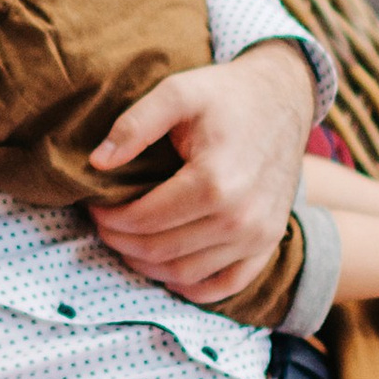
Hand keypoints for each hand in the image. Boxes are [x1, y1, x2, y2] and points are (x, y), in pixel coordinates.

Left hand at [85, 37, 316, 303]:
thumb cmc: (227, 94)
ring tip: (127, 241)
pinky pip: (225, 285)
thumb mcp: (178, 92)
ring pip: (186, 274)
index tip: (94, 206)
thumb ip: (134, 124)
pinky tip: (167, 269)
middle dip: (121, 241)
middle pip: (161, 251)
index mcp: (215, 181)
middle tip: (104, 224)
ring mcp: (259, 236)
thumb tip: (98, 162)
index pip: (144, 219)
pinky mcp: (269, 243)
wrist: (284, 98)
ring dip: (147, 265)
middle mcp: (241, 217)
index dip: (110, 218)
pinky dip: (191, 286)